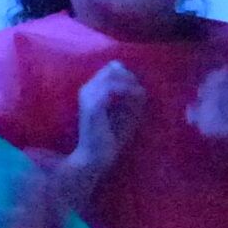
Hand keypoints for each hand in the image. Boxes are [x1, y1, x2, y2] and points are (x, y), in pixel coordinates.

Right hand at [73, 60, 144, 178]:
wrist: (95, 159)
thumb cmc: (110, 138)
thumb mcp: (125, 113)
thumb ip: (130, 95)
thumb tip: (138, 82)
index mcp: (91, 90)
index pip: (111, 68)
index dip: (127, 75)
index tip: (138, 90)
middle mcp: (86, 89)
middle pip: (113, 68)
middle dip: (130, 78)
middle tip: (141, 93)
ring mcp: (88, 96)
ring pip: (113, 74)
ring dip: (130, 83)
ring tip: (140, 96)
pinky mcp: (93, 105)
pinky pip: (112, 87)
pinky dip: (127, 90)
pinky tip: (136, 99)